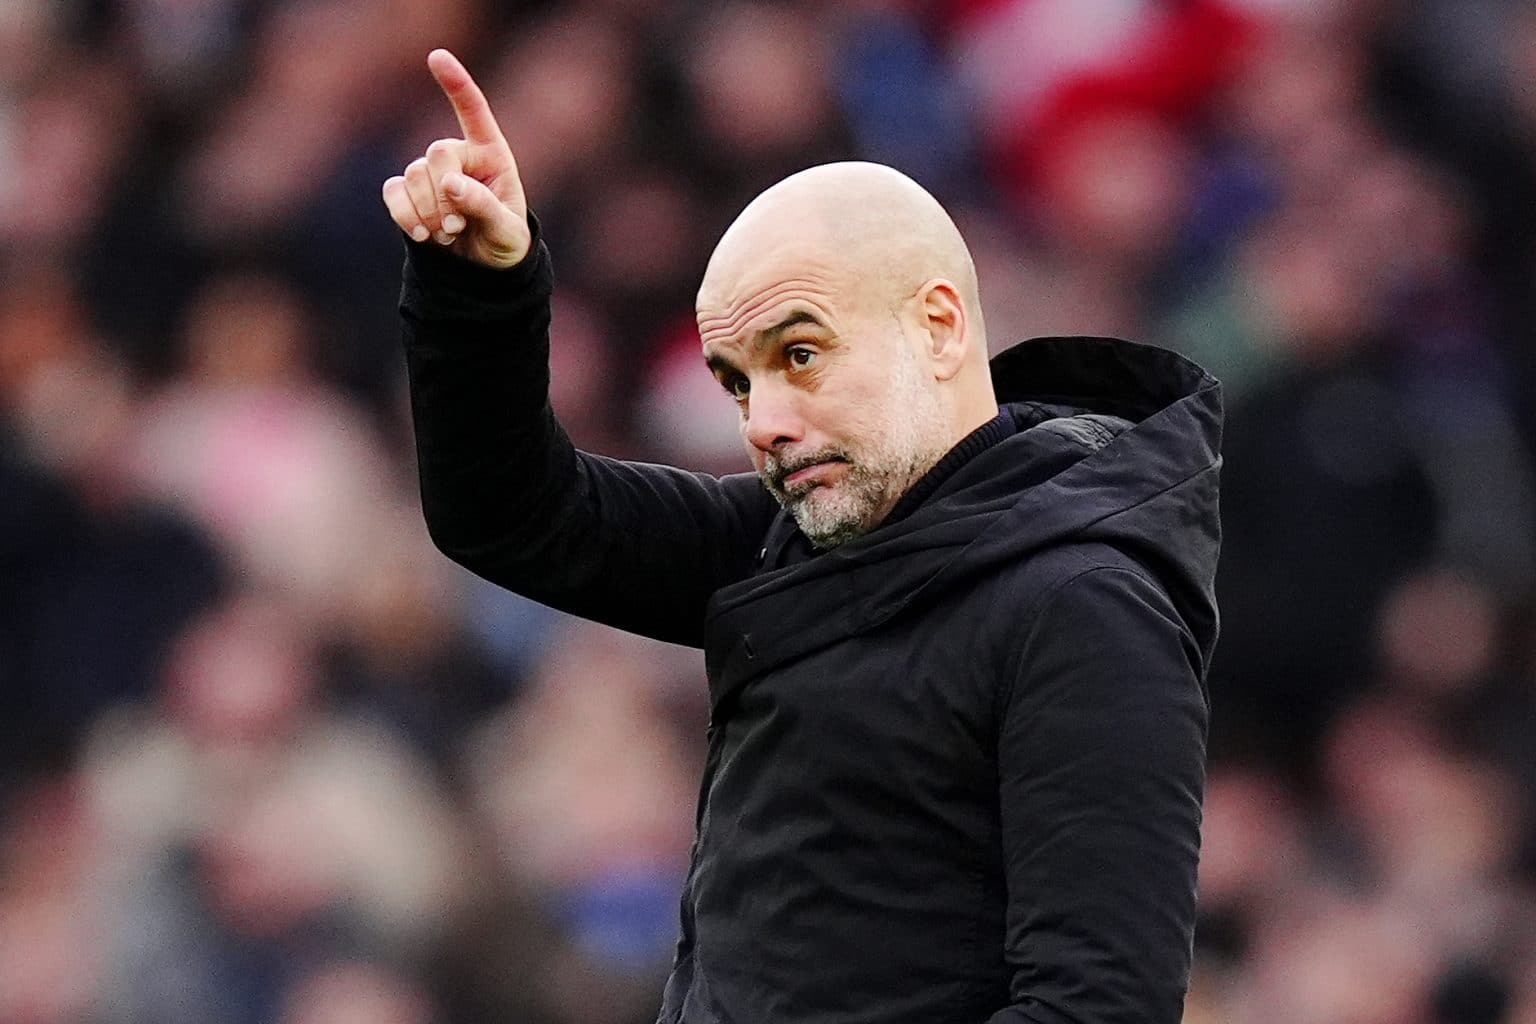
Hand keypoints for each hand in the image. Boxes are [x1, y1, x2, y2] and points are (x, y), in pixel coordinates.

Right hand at [382, 49, 530, 268]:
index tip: (437, 56)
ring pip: (413, 175)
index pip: (473, 111)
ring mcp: (431, 172)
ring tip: (448, 236)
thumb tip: (450, 183)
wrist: (483, 269)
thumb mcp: (506, 230)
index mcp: (492, 154)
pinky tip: (422, 235)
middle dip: (443, 194)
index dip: (456, 83)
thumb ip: (483, 206)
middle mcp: (459, 156)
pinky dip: (404, 214)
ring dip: (428, 211)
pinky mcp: (409, 192)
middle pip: (437, 153)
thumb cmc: (505, 242)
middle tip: (458, 228)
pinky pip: (393, 191)